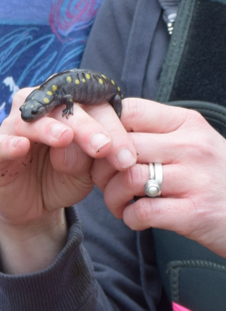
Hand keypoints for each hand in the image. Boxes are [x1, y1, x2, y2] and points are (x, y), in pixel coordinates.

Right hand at [0, 88, 136, 273]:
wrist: (37, 203)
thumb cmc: (66, 176)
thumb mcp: (89, 169)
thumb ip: (95, 155)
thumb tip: (99, 147)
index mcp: (71, 107)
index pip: (95, 108)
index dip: (113, 129)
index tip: (128, 157)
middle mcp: (42, 109)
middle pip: (66, 108)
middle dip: (88, 128)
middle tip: (104, 147)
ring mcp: (16, 126)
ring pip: (33, 120)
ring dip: (50, 128)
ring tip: (66, 138)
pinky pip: (0, 142)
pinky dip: (9, 143)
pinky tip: (22, 146)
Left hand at [95, 98, 225, 280]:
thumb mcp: (203, 144)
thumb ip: (165, 135)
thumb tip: (112, 133)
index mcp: (191, 124)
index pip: (130, 110)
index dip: (104, 129)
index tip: (102, 150)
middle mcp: (193, 146)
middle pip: (122, 145)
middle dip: (102, 168)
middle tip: (105, 183)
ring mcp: (196, 179)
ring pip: (127, 177)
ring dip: (113, 196)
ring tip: (120, 204)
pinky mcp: (195, 213)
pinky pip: (143, 211)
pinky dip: (130, 218)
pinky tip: (138, 219)